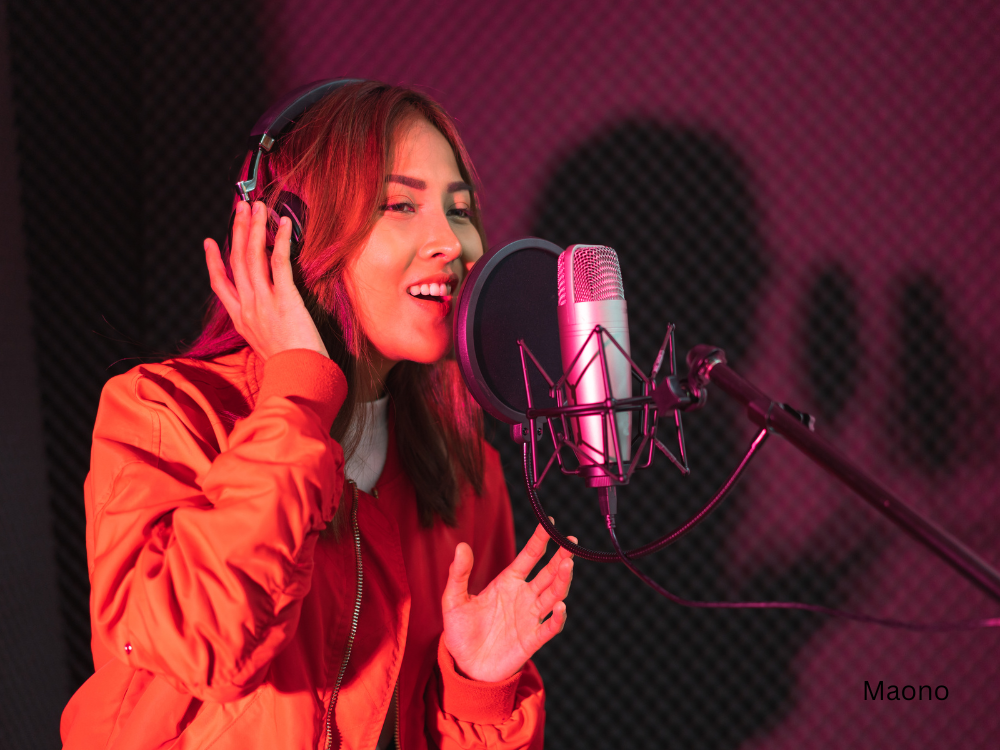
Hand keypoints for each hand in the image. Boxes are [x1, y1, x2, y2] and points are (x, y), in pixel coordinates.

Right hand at [204, 201, 327, 359]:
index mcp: (240, 320)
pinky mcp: (285, 299)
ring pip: (253, 256)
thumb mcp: (266, 348)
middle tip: (240, 207)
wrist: (300, 379)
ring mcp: (264, 302)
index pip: (220, 285)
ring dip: (254, 227)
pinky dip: (280, 240)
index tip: (210, 242)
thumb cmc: (291, 367)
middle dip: (237, 230)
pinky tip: (284, 223)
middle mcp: (247, 308)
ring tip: (257, 206)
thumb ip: (261, 329)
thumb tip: (268, 318)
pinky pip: (279, 262)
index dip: (213, 262)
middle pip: (236, 261)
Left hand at [441, 522, 574, 682]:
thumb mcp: (453, 600)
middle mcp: (524, 596)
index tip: (551, 523)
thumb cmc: (460, 631)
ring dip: (562, 581)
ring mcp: (530, 617)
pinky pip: (549, 627)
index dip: (541, 540)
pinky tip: (560, 607)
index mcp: (508, 582)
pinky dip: (557, 618)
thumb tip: (461, 546)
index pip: (529, 556)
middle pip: (548, 573)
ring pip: (553, 595)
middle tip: (570, 543)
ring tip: (568, 566)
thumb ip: (458, 574)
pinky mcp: (531, 639)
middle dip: (560, 558)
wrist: (465, 665)